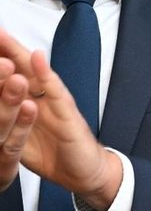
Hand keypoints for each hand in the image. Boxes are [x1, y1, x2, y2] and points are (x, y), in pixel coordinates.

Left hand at [0, 29, 117, 208]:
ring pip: (33, 74)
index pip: (7, 76)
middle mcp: (41, 98)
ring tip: (3, 35)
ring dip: (17, 53)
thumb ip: (4, 121)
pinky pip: (55, 92)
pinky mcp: (68, 114)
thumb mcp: (17, 138)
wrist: (84, 175)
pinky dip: (46, 74)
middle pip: (17, 67)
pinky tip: (36, 58)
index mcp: (27, 102)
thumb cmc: (53, 155)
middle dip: (2, 48)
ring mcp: (55, 103)